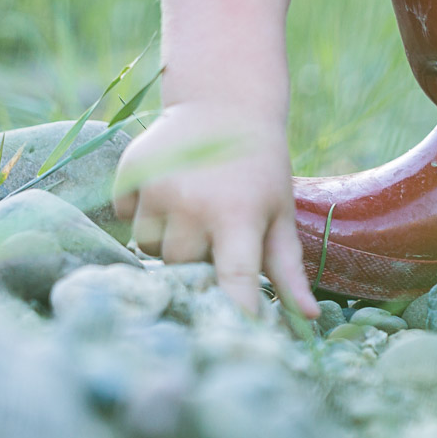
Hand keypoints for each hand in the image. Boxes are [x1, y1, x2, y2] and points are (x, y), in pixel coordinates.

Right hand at [112, 102, 318, 318]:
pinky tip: (168, 190)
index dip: (235, 312)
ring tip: (191, 211)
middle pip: (181, 266)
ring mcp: (156, 186)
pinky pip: (127, 216)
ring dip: (167, 240)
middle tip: (213, 235)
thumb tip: (309, 318)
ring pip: (149, 247)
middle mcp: (192, 203)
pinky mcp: (131, 172)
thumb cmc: (260, 168)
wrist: (224, 103)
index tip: (239, 334)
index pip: (233, 280)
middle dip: (196, 261)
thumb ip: (288, 268)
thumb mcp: (280, 213)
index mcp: (236, 215)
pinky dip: (142, 212)